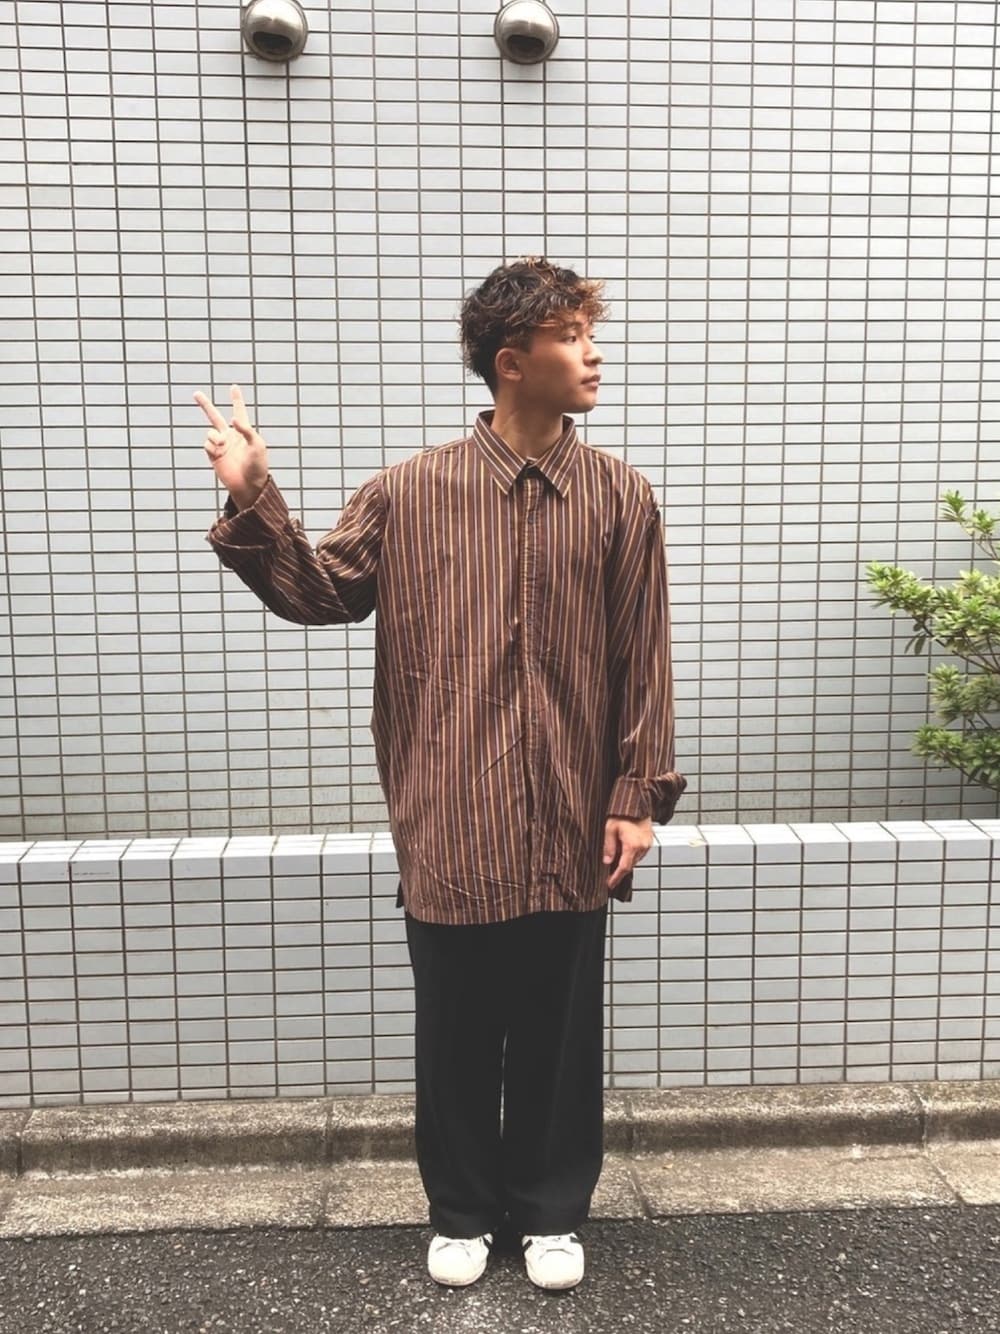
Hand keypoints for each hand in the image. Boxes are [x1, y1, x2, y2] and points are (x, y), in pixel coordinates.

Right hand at [194, 383, 269, 504]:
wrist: (248, 485)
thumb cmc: (257, 465)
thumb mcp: (257, 445)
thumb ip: (246, 430)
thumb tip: (232, 418)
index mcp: (244, 431)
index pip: (239, 411)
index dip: (236, 399)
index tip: (234, 387)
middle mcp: (230, 436)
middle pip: (215, 416)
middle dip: (205, 405)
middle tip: (196, 393)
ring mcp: (221, 445)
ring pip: (210, 432)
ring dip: (214, 436)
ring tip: (222, 444)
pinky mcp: (214, 455)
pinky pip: (207, 444)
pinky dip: (212, 445)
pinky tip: (219, 453)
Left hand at [603, 815, 652, 890]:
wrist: (636, 802)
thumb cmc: (623, 812)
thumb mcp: (610, 828)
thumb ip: (608, 846)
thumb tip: (607, 861)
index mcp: (633, 845)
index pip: (623, 868)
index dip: (616, 878)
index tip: (609, 884)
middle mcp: (643, 846)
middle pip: (630, 865)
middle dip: (619, 871)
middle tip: (609, 874)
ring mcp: (647, 844)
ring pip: (635, 860)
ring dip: (625, 862)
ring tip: (614, 861)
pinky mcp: (649, 840)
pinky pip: (639, 853)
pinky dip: (631, 855)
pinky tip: (623, 851)